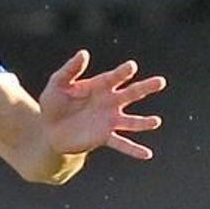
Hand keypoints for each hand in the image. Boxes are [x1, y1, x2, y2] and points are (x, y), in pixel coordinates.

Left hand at [39, 50, 165, 161]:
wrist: (49, 130)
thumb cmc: (55, 103)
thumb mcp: (58, 84)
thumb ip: (70, 70)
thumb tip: (83, 53)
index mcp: (101, 86)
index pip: (115, 77)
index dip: (123, 72)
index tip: (131, 67)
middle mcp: (110, 102)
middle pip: (131, 93)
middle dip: (145, 87)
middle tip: (160, 82)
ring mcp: (109, 120)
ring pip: (130, 121)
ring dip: (143, 122)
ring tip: (155, 122)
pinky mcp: (103, 137)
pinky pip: (121, 143)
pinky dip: (133, 149)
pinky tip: (147, 155)